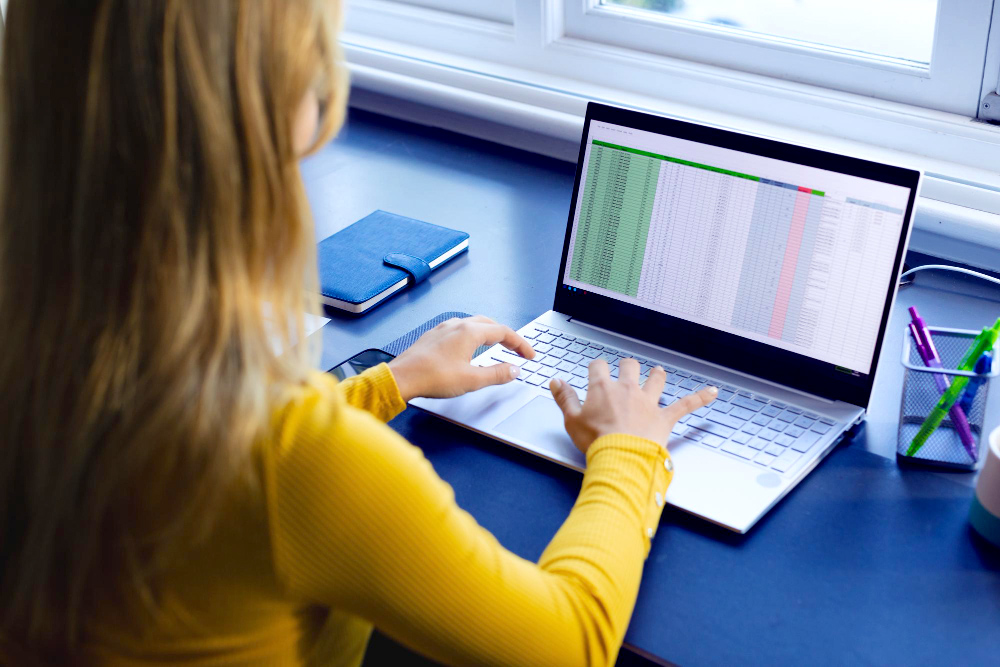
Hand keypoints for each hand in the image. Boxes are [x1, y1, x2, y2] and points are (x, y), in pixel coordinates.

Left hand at [388, 315, 534, 401]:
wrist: (403, 378)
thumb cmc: (433, 378)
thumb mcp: (472, 380)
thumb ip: (497, 374)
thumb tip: (514, 369)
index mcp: (470, 332)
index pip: (503, 332)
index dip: (520, 344)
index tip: (529, 355)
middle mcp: (457, 325)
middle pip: (490, 324)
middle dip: (507, 336)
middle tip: (516, 349)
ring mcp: (444, 328)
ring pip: (474, 324)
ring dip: (489, 333)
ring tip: (497, 346)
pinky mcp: (434, 336)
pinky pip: (460, 329)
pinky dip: (473, 335)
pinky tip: (470, 347)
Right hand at [550, 358, 717, 453]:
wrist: (620, 457)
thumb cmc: (595, 441)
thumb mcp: (571, 420)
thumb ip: (564, 398)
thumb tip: (556, 382)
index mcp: (603, 388)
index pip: (598, 367)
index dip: (596, 368)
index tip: (595, 372)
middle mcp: (627, 389)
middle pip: (630, 366)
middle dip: (628, 366)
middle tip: (626, 369)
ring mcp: (648, 402)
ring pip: (656, 379)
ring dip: (656, 375)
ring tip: (657, 373)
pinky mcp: (664, 417)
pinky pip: (686, 404)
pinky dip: (700, 397)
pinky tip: (712, 392)